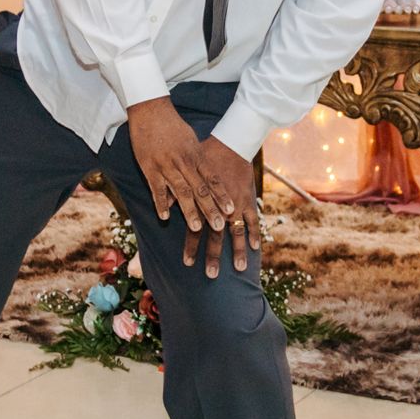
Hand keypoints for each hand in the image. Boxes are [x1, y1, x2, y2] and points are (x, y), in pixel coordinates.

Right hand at [128, 98, 230, 233]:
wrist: (151, 110)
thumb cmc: (172, 125)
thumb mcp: (191, 140)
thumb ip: (198, 159)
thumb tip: (207, 173)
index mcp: (196, 156)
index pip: (213, 179)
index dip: (222, 196)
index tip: (232, 210)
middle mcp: (184, 163)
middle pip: (200, 190)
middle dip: (210, 209)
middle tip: (220, 227)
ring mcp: (167, 166)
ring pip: (181, 192)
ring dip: (189, 211)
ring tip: (196, 227)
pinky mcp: (149, 168)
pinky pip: (157, 189)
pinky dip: (162, 204)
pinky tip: (165, 217)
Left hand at [181, 138, 260, 277]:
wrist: (231, 142)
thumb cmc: (205, 155)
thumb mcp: (186, 172)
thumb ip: (176, 191)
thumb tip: (164, 206)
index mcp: (203, 201)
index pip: (195, 229)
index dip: (191, 247)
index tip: (188, 264)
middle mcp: (220, 206)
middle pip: (217, 236)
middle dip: (214, 256)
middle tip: (212, 275)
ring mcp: (237, 204)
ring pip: (238, 231)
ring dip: (239, 251)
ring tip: (240, 269)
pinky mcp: (249, 198)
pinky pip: (254, 219)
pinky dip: (255, 233)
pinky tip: (255, 247)